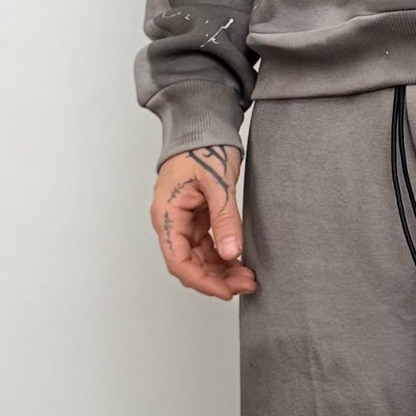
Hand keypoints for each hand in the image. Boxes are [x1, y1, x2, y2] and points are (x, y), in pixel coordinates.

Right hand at [151, 142, 256, 299]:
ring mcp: (183, 221)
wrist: (203, 125)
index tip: (225, 291)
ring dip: (221, 271)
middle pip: (189, 264)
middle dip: (216, 279)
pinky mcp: (196, 218)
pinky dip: (222, 257)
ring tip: (248, 277)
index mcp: (167, 213)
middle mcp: (171, 221)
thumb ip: (225, 219)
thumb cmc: (204, 146)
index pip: (178, 260)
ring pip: (199, 258)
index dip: (201, 281)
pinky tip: (240, 263)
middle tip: (246, 284)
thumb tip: (232, 253)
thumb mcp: (218, 183)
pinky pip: (206, 246)